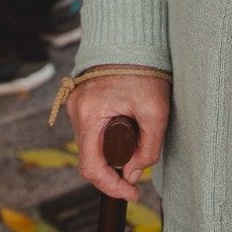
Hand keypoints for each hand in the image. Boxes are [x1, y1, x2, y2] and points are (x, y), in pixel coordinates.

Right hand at [67, 73, 168, 201]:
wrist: (132, 38)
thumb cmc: (143, 69)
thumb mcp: (155, 111)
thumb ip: (148, 148)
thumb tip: (135, 173)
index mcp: (89, 114)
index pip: (91, 166)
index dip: (111, 186)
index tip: (131, 193)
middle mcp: (76, 110)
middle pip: (90, 156)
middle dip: (113, 169)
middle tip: (136, 172)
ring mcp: (76, 104)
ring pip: (91, 143)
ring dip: (111, 152)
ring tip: (134, 145)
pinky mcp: (82, 100)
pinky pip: (91, 129)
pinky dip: (106, 138)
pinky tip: (124, 133)